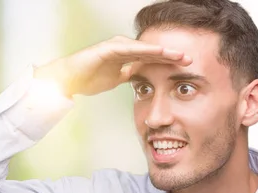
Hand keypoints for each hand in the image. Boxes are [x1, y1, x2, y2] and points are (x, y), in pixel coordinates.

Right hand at [34, 35, 191, 96]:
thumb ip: (127, 75)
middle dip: (170, 55)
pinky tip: (157, 51)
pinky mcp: (108, 48)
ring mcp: (116, 47)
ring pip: (143, 48)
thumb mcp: (115, 79)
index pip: (151, 59)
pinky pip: (129, 48)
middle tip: (190, 59)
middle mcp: (123, 49)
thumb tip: (140, 78)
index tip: (185, 67)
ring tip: (178, 55)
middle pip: (152, 51)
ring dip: (161, 51)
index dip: (168, 62)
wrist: (68, 79)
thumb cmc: (88, 78)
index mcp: (126, 57)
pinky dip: (143, 49)